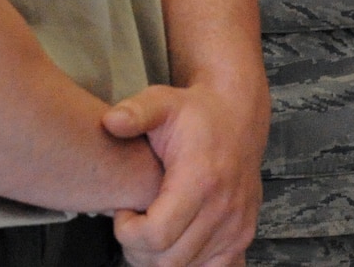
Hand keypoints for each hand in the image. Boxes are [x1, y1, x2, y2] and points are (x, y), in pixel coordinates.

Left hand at [106, 77, 266, 266]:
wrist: (238, 116)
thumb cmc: (196, 113)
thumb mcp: (162, 102)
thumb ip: (135, 112)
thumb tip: (111, 122)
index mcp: (202, 181)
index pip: (155, 237)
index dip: (128, 232)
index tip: (124, 211)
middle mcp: (224, 209)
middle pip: (167, 260)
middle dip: (139, 248)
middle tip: (134, 222)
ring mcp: (237, 226)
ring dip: (160, 257)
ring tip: (153, 227)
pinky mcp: (243, 236)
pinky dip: (189, 263)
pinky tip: (178, 241)